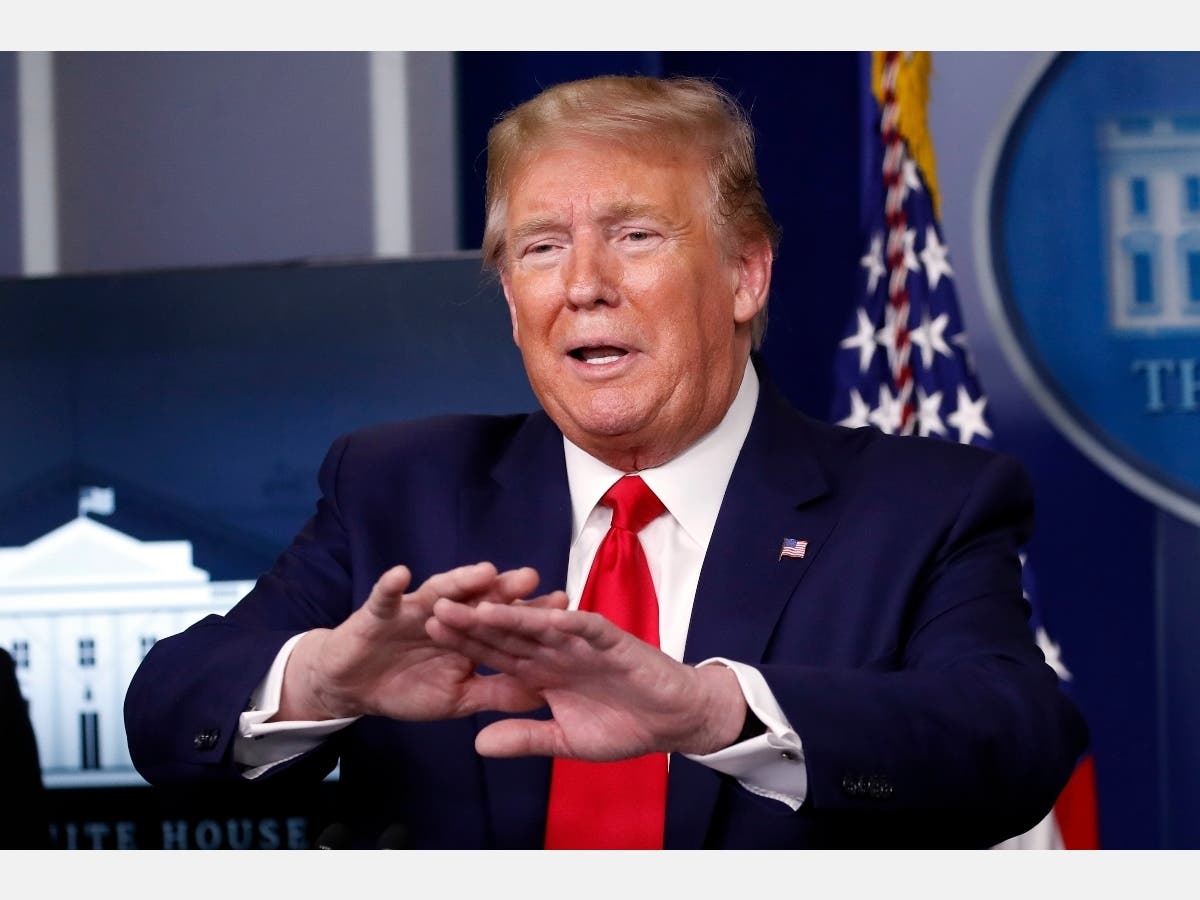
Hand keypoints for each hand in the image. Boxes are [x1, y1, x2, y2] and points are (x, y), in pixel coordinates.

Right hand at [275, 562, 567, 721]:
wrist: (354, 687)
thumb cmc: (408, 687)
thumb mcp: (458, 698)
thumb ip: (497, 693)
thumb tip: (544, 695)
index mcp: (468, 633)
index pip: (504, 620)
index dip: (531, 615)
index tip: (564, 607)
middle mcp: (446, 613)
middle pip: (479, 597)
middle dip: (504, 589)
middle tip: (531, 578)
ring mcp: (413, 609)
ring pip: (439, 591)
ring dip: (459, 581)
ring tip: (483, 572)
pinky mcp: (378, 612)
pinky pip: (385, 597)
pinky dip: (391, 586)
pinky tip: (402, 575)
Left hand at [425, 600, 747, 759]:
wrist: (673, 720)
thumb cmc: (624, 726)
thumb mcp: (565, 741)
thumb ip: (524, 737)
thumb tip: (478, 743)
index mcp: (542, 671)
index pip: (497, 654)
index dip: (466, 645)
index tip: (429, 636)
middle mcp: (556, 651)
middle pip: (509, 633)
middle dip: (474, 622)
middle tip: (435, 608)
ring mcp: (583, 643)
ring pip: (542, 624)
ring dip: (513, 615)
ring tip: (479, 607)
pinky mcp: (612, 641)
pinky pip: (588, 628)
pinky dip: (569, 621)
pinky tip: (547, 614)